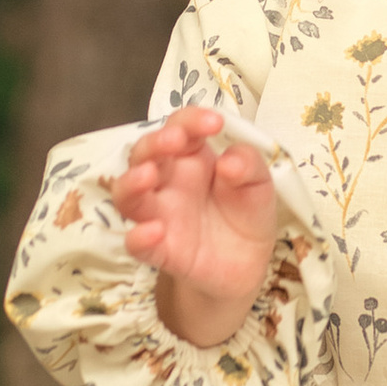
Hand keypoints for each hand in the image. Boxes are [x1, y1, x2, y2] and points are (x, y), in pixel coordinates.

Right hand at [110, 106, 278, 348]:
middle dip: (154, 143)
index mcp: (192, 157)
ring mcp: (158, 214)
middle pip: (144, 154)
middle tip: (175, 141)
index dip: (191, 120)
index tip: (214, 122)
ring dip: (131, 182)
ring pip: (127, 194)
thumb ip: (249, 167)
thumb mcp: (259, 185)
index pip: (181, 127)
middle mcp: (168, 180)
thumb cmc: (247, 214)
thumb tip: (229, 161)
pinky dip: (138, 237)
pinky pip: (137, 244)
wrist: (247, 265)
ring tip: (147, 176)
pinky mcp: (158, 249)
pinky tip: (154, 231)